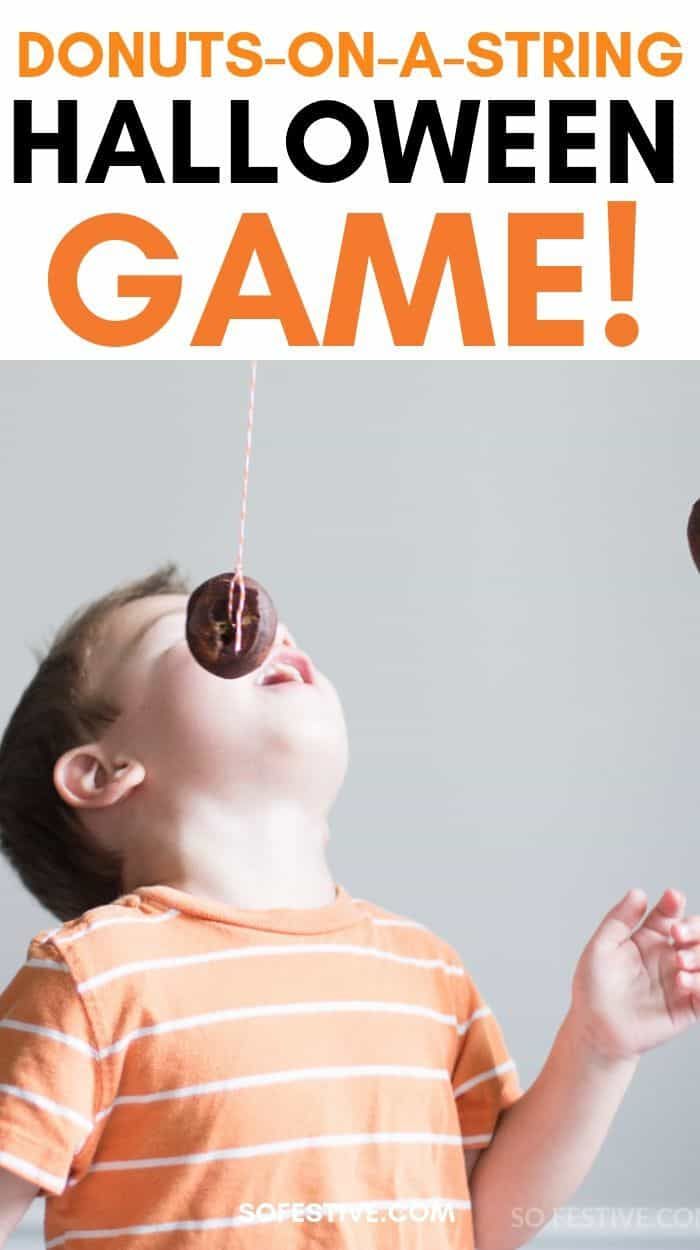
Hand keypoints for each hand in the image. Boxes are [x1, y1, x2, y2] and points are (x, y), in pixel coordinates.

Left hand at [569, 887, 698, 1061]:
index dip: (674, 903)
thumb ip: (620, 919)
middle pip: (695, 934)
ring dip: (699, 955)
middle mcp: (668, 957)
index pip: (669, 914)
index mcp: (648, 939)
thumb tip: (638, 892)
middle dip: (694, 928)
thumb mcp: (601, 947)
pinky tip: (685, 982)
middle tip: (678, 933)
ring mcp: (680, 981)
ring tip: (679, 962)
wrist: (596, 1028)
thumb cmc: (594, 988)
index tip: (672, 897)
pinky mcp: (688, 1006)